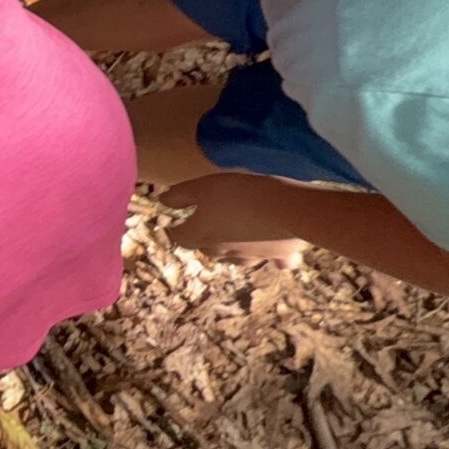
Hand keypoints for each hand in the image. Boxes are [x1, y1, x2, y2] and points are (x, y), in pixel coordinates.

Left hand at [163, 175, 306, 266]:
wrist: (286, 209)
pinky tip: (276, 257)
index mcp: (202, 234)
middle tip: (203, 228)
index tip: (174, 225)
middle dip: (202, 240)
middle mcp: (224, 251)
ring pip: (236, 259)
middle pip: (207, 249)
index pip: (179, 237)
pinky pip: (274, 262)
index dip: (175, 229)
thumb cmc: (238, 194)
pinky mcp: (278, 256)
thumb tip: (161, 200)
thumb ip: (179, 195)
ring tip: (233, 241)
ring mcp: (252, 257)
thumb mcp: (202, 186)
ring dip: (232, 252)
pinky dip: (272, 260)